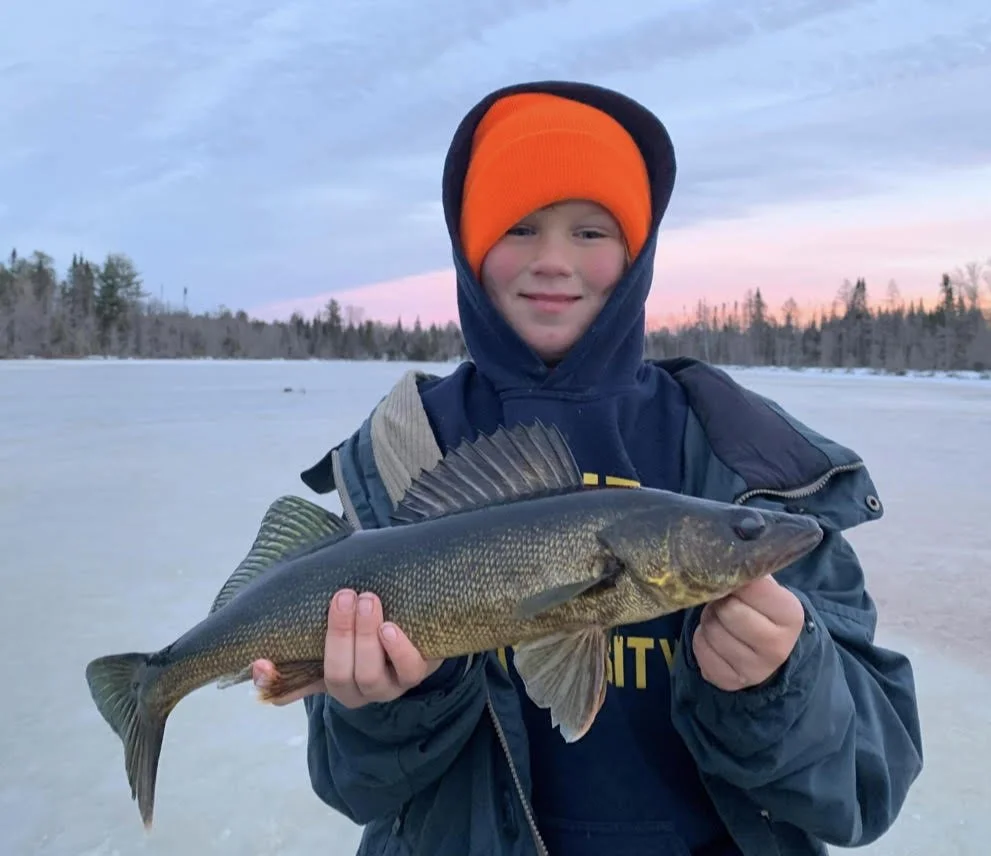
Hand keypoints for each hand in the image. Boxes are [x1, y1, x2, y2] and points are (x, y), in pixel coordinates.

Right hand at [251, 589, 443, 706]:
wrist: (417, 620)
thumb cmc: (367, 621)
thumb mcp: (339, 621)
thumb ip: (311, 620)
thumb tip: (276, 620)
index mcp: (325, 676)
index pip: (287, 688)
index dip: (271, 680)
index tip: (260, 661)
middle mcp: (354, 690)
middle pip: (337, 675)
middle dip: (339, 636)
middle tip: (343, 596)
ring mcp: (387, 685)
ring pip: (370, 676)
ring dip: (366, 637)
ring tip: (367, 600)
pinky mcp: (418, 673)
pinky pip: (409, 669)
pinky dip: (398, 650)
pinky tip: (390, 628)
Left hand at [692, 575, 805, 691]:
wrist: (770, 652)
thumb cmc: (763, 610)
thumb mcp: (768, 589)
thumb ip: (751, 574)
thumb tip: (724, 559)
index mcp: (790, 615)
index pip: (750, 586)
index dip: (735, 580)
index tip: (735, 581)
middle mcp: (777, 647)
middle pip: (728, 610)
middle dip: (720, 601)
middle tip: (725, 601)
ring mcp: (754, 669)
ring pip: (711, 630)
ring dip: (709, 619)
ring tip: (721, 619)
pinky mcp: (730, 681)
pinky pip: (700, 649)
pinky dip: (701, 639)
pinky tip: (716, 638)